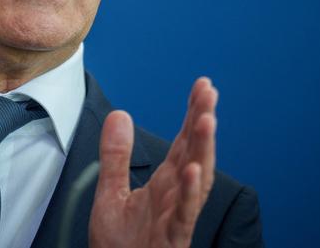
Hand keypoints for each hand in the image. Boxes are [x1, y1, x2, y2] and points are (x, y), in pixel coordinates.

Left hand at [89, 77, 217, 247]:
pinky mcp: (173, 239)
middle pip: (194, 153)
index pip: (183, 142)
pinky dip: (188, 192)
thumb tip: (120, 115)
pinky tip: (190, 170)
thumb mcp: (111, 193)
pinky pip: (184, 214)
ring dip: (202, 150)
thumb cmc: (119, 246)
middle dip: (202, 122)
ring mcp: (177, 217)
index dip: (192, 113)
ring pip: (196, 179)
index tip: (202, 86)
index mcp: (165, 184)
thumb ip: (116, 156)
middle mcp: (176, 196)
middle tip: (209, 91)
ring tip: (206, 120)